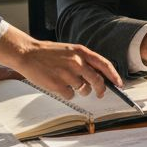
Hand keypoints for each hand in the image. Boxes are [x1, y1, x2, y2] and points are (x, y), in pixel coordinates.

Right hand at [0, 26, 121, 98]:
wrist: (27, 53)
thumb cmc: (48, 53)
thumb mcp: (69, 51)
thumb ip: (84, 60)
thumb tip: (98, 75)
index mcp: (81, 52)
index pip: (104, 64)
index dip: (114, 75)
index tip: (119, 83)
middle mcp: (77, 62)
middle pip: (97, 81)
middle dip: (101, 89)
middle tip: (100, 93)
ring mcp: (68, 74)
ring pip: (84, 89)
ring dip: (80, 90)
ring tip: (68, 82)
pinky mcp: (58, 85)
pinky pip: (71, 95)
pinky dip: (67, 93)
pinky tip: (59, 85)